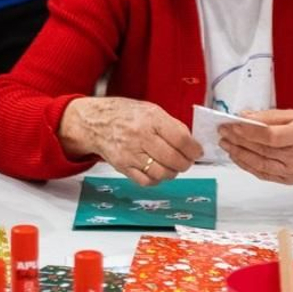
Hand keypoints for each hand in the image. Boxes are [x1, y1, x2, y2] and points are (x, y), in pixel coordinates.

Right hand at [58, 97, 201, 186]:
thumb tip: (191, 142)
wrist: (95, 122)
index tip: (197, 152)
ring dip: (172, 172)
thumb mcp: (151, 110)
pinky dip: (157, 179)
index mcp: (151, 119)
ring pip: (162, 173)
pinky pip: (146, 181)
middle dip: (186, 163)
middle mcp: (140, 136)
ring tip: (172, 166)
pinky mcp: (123, 167)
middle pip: (173, 159)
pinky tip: (157, 171)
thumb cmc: (125, 114)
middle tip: (187, 161)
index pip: (181, 139)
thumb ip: (172, 125)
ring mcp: (131, 154)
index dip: (194, 149)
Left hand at [219, 108, 292, 184]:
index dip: (249, 131)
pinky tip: (237, 156)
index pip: (270, 136)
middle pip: (262, 150)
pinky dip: (248, 166)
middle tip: (223, 132)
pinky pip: (264, 174)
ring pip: (260, 165)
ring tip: (226, 144)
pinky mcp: (289, 180)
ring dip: (239, 154)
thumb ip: (269, 116)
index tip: (233, 125)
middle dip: (238, 140)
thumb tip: (245, 116)